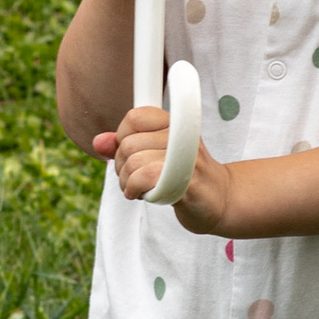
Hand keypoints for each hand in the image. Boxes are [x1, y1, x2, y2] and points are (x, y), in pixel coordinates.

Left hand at [92, 108, 234, 229]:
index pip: (134, 117)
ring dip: (127, 182)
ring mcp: (186, 156)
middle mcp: (181, 134)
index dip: (123, 138)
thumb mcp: (154, 156)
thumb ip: (125, 147)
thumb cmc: (185, 176)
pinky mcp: (187, 180)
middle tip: (134, 178)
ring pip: (133, 162)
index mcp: (174, 122)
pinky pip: (146, 177)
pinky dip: (135, 189)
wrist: (220, 200)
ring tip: (139, 188)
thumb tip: (98, 141)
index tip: (133, 154)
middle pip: (128, 144)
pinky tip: (141, 195)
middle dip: (122, 167)